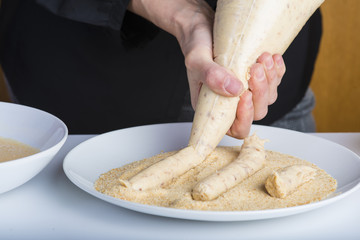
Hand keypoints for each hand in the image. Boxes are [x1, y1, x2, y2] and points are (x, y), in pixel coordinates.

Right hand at [128, 1, 285, 138]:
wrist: (202, 27)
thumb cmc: (195, 46)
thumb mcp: (197, 60)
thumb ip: (212, 76)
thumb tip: (235, 90)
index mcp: (214, 107)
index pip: (235, 128)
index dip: (244, 118)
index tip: (245, 96)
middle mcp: (231, 102)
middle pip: (256, 113)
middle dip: (260, 93)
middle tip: (255, 69)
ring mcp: (245, 90)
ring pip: (268, 98)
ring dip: (270, 79)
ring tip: (262, 58)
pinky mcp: (256, 77)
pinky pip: (274, 82)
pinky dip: (277, 71)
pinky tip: (272, 57)